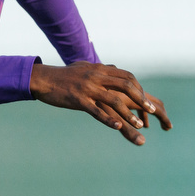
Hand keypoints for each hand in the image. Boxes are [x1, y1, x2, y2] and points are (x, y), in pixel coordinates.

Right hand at [29, 62, 171, 144]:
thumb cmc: (64, 76)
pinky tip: (117, 127)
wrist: (42, 79)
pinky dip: (108, 120)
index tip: (146, 101)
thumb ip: (100, 69)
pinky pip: (96, 111)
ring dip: (128, 114)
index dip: (139, 89)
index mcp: (100, 69)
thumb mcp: (85, 68)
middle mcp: (96, 76)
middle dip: (142, 99)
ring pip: (114, 100)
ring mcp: (88, 88)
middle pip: (126, 86)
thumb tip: (113, 68)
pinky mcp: (78, 100)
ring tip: (138, 126)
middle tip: (152, 111)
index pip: (127, 77)